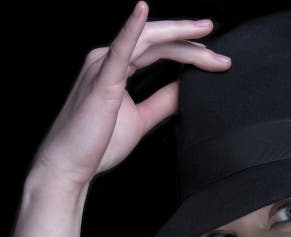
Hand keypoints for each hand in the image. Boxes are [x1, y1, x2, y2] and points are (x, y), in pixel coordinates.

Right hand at [29, 1, 230, 189]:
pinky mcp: (101, 80)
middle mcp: (107, 59)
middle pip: (157, 41)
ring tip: (205, 32)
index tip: (216, 61)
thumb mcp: (141, 118)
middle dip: (191, 43)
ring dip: (178, 36)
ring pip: (146, 39)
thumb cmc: (97, 145)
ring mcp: (102, 66)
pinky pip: (120, 49)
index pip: (158, 50)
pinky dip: (132, 28)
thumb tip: (188, 88)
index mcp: (116, 67)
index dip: (188, 52)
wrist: (69, 167)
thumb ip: (163, 101)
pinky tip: (143, 11)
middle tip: (221, 52)